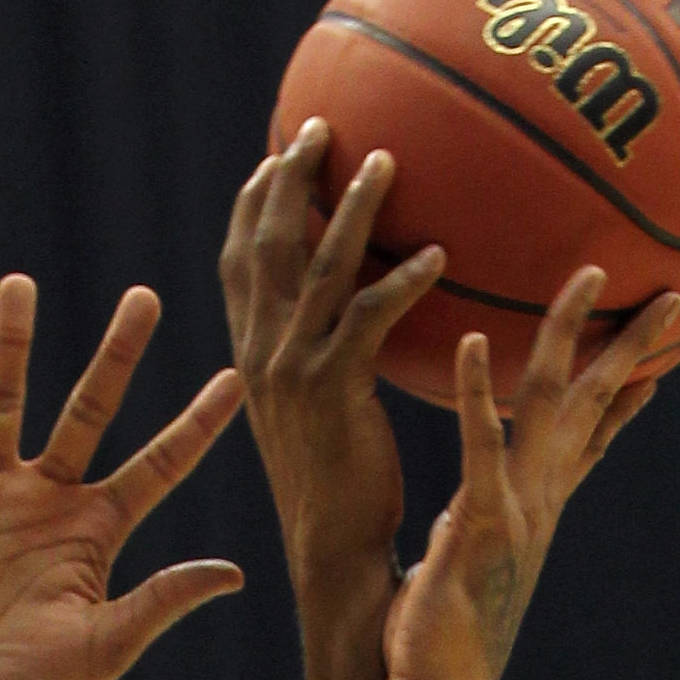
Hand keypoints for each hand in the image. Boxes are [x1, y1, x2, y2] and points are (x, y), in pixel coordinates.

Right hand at [0, 275, 243, 679]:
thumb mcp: (109, 646)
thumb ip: (162, 600)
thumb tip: (236, 574)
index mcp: (95, 531)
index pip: (158, 465)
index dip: (195, 425)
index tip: (234, 380)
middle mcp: (46, 501)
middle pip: (88, 410)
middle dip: (116, 356)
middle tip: (145, 296)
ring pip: (2, 404)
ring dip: (11, 346)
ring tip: (21, 284)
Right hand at [220, 124, 438, 660]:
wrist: (332, 556)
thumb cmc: (341, 492)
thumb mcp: (321, 416)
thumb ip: (328, 362)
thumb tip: (360, 322)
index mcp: (252, 355)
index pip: (240, 261)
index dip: (254, 202)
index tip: (277, 152)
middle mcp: (262, 353)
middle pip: (268, 243)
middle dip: (290, 177)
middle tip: (321, 123)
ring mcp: (293, 371)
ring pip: (319, 268)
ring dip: (353, 208)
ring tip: (386, 159)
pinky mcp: (333, 394)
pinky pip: (368, 321)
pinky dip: (402, 283)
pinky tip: (439, 255)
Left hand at [381, 280, 679, 679]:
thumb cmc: (441, 644)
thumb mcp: (464, 573)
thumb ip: (467, 537)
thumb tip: (454, 525)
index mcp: (539, 512)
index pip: (593, 441)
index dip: (625, 397)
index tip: (656, 359)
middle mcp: (541, 503)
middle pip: (594, 407)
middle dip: (632, 348)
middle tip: (673, 296)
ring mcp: (518, 509)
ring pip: (550, 406)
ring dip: (569, 337)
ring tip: (587, 277)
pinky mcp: (482, 523)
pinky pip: (479, 445)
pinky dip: (473, 392)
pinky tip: (466, 339)